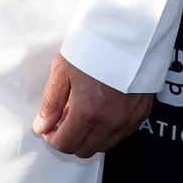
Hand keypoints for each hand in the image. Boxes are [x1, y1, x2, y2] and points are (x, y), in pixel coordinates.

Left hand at [31, 54, 151, 158]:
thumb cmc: (95, 44)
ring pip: (104, 145)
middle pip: (85, 150)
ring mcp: (128, 119)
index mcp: (89, 112)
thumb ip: (50, 102)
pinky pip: (121, 134)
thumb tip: (42, 125)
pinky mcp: (141, 113)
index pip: (66, 144)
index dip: (53, 139)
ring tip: (81, 111)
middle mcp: (111, 121)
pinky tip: (100, 109)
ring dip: (89, 136)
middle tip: (63, 119)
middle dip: (70, 139)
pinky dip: (108, 129)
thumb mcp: (62, 70)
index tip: (49, 128)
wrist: (127, 32)